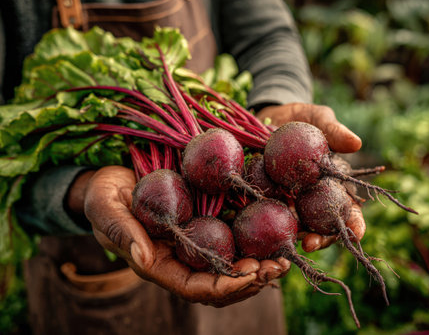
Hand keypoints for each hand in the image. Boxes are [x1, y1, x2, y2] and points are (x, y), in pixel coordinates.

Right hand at [69, 166, 289, 306]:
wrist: (112, 180)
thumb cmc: (104, 197)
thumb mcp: (106, 210)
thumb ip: (122, 232)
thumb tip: (143, 257)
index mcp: (160, 264)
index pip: (194, 287)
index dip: (223, 285)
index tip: (250, 275)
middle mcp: (182, 258)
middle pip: (221, 281)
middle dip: (252, 279)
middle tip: (279, 266)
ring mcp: (195, 241)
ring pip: (232, 263)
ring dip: (260, 262)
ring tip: (284, 255)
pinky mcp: (204, 221)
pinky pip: (231, 236)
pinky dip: (254, 238)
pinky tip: (274, 229)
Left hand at [255, 103, 365, 250]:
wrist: (266, 116)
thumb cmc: (299, 118)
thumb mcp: (317, 118)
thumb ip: (333, 130)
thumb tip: (356, 143)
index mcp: (331, 181)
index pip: (348, 206)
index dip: (355, 222)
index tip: (356, 233)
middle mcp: (311, 196)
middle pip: (322, 225)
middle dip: (321, 238)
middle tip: (311, 243)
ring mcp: (289, 199)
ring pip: (296, 226)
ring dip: (294, 238)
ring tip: (289, 243)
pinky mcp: (266, 196)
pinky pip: (268, 213)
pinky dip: (268, 224)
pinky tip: (263, 231)